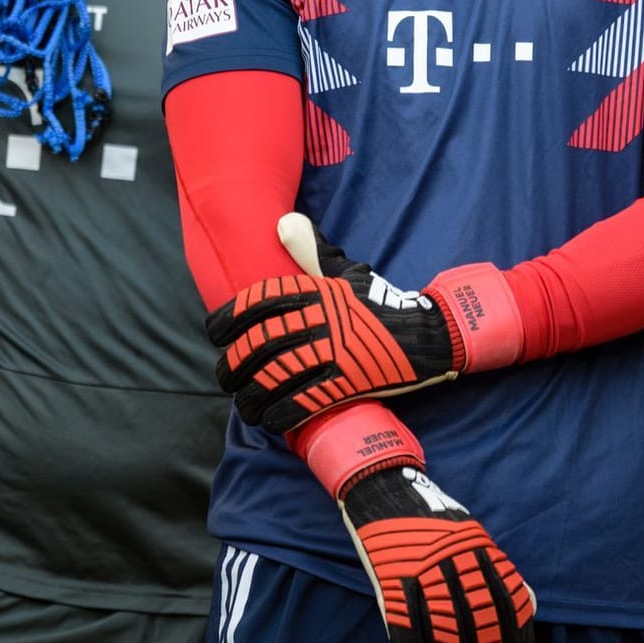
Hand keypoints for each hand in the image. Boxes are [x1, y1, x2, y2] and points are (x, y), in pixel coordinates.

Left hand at [204, 213, 521, 431]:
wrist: (429, 334)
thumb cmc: (382, 304)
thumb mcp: (349, 271)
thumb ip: (314, 250)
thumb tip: (283, 222)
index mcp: (318, 291)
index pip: (261, 300)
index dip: (230, 317)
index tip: (214, 333)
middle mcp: (323, 319)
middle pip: (262, 343)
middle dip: (235, 364)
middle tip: (226, 377)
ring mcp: (336, 352)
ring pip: (277, 377)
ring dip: (252, 396)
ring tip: (244, 405)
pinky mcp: (350, 383)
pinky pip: (305, 402)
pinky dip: (281, 414)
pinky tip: (270, 420)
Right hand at [340, 462, 536, 642]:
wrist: (383, 483)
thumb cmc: (431, 517)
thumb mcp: (474, 534)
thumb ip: (501, 569)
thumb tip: (531, 606)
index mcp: (479, 550)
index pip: (507, 605)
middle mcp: (455, 560)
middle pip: (478, 622)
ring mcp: (421, 567)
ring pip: (443, 628)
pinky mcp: (389, 573)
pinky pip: (402, 621)